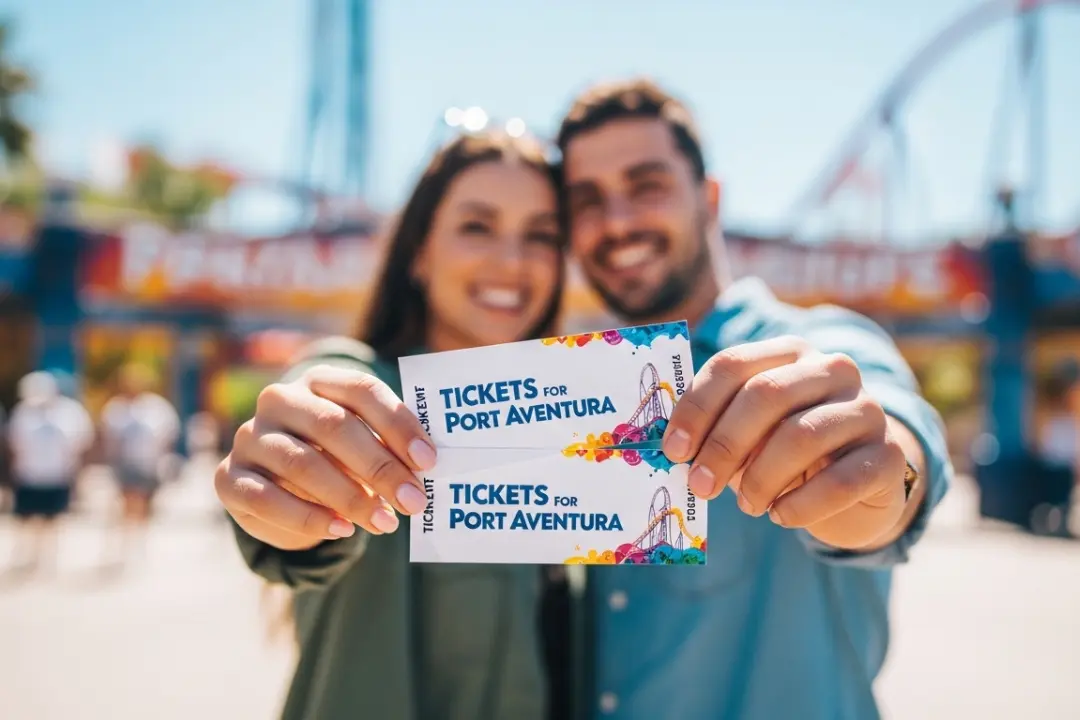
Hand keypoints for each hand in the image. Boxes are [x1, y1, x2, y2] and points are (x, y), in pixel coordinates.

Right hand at [215, 365, 435, 550]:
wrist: (278, 488)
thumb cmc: (335, 459)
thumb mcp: (361, 445)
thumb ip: (387, 448)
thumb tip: (424, 470)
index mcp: (318, 381)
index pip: (361, 389)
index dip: (397, 424)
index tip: (428, 461)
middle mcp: (279, 400)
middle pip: (333, 425)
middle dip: (379, 467)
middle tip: (413, 501)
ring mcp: (250, 437)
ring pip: (302, 464)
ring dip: (350, 497)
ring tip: (385, 523)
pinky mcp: (229, 477)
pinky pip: (269, 498)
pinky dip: (310, 518)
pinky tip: (344, 530)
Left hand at [662, 336, 907, 548]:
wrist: (859, 485)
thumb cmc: (786, 452)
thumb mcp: (750, 433)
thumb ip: (716, 430)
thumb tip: (671, 450)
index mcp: (789, 352)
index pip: (732, 365)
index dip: (697, 408)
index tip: (673, 450)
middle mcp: (833, 369)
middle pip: (765, 395)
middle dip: (724, 445)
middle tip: (700, 485)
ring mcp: (867, 409)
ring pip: (801, 436)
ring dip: (761, 478)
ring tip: (747, 506)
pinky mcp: (888, 455)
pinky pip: (840, 480)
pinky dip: (800, 504)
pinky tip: (780, 516)